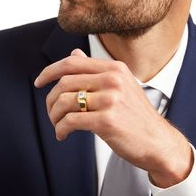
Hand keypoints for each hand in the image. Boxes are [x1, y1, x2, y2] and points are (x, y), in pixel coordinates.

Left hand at [34, 49, 192, 187]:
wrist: (157, 141)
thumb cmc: (135, 116)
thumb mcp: (120, 86)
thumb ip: (96, 70)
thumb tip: (74, 54)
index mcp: (114, 69)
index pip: (72, 63)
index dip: (50, 71)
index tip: (38, 82)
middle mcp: (112, 80)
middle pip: (64, 82)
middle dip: (50, 99)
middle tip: (51, 113)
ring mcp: (111, 99)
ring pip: (64, 102)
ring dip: (54, 116)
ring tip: (58, 125)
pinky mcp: (107, 120)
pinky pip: (70, 121)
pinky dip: (61, 129)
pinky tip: (63, 134)